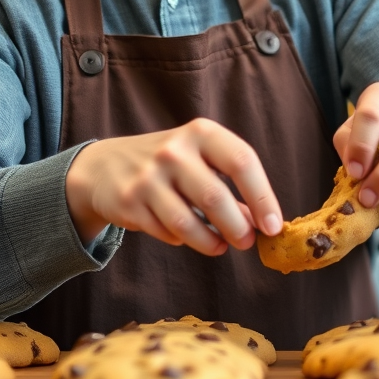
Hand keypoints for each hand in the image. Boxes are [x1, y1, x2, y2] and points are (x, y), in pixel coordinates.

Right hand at [65, 118, 282, 255]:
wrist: (105, 166)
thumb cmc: (168, 163)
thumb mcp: (200, 160)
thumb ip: (231, 185)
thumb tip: (262, 222)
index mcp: (201, 132)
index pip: (242, 161)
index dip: (263, 196)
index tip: (273, 225)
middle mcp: (174, 150)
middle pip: (216, 196)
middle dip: (237, 227)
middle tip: (246, 242)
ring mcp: (149, 177)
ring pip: (188, 222)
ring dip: (211, 241)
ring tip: (220, 245)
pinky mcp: (130, 203)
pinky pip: (167, 232)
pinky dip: (183, 239)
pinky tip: (186, 234)